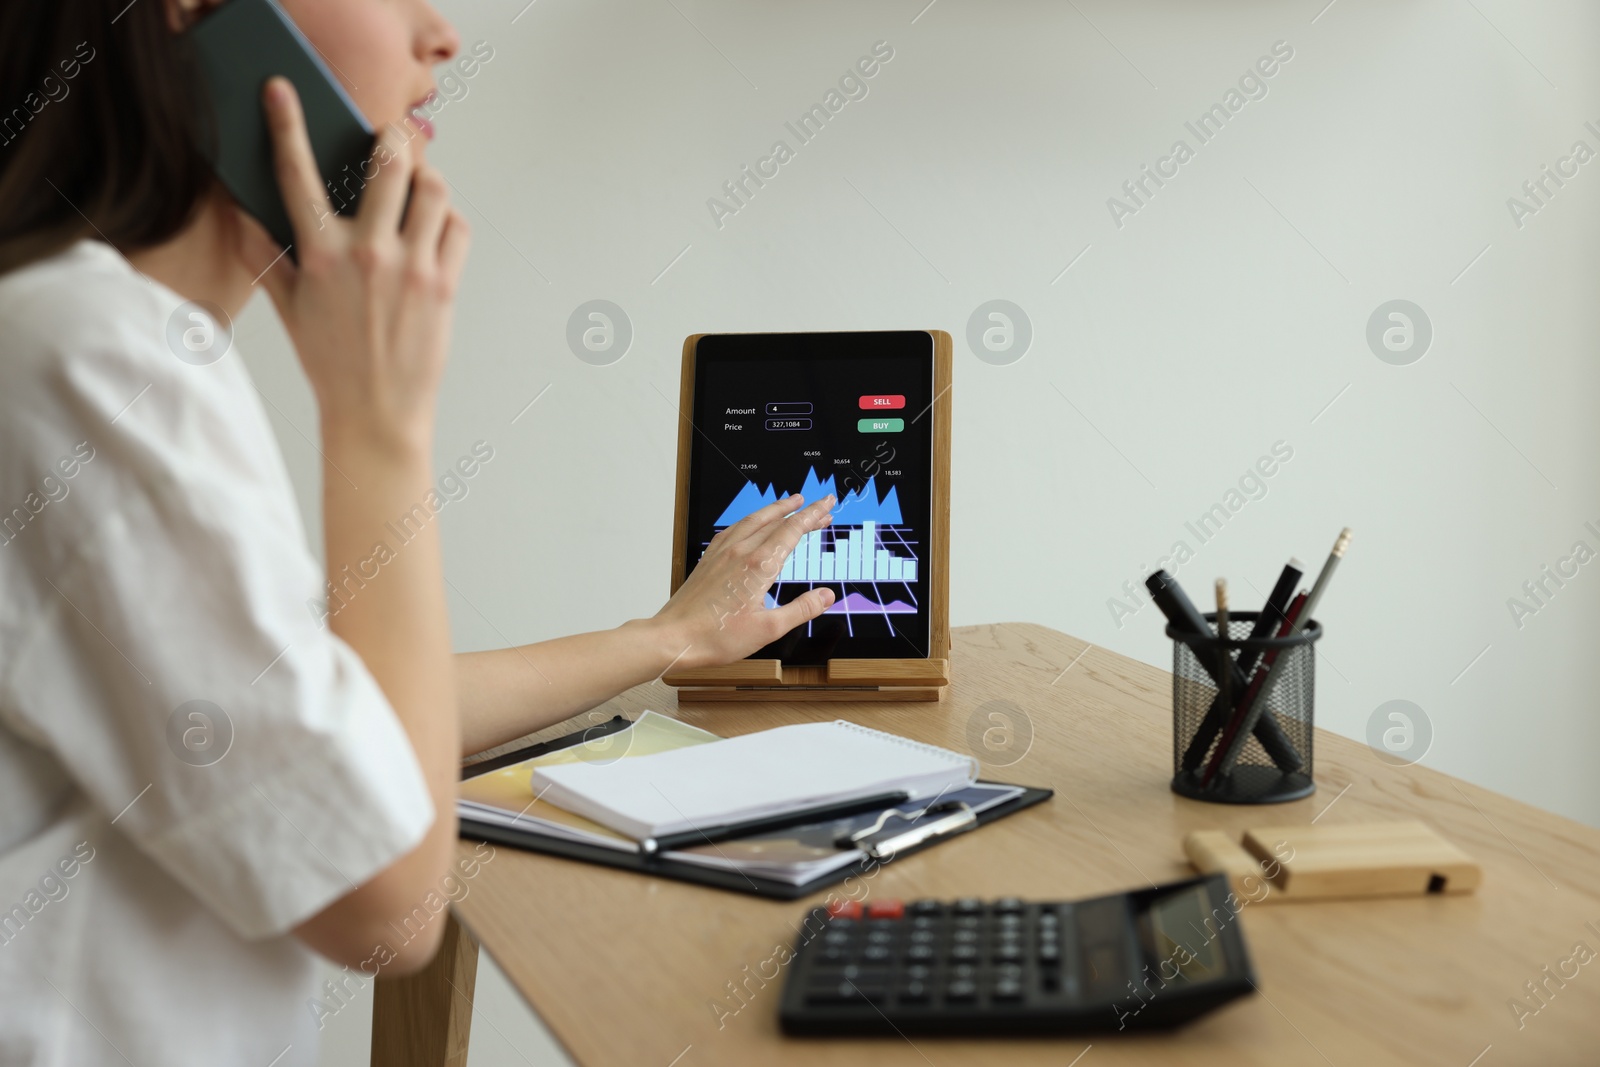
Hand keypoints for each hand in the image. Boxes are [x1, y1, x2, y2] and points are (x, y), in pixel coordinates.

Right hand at [240, 77, 470, 453]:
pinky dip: (449, 219)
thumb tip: (241, 214)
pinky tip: (435, 229)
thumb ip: (265, 256)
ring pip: (433, 190)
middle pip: (388, 164)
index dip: (286, 126)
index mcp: (320, 255)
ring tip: (415, 187)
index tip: (282, 93)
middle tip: (388, 139)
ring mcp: (411, 268)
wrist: (376, 414)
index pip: (296, 175)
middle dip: (391, 139)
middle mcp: (367, 254)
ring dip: (426, 178)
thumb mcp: (288, 308)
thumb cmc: (330, 362)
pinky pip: (458, 228)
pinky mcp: (444, 285)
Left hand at [653, 494, 837, 669]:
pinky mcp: (709, 559)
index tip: (826, 504)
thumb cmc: (716, 636)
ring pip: (753, 520)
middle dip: (800, 510)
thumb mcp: (769, 629)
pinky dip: (750, 520)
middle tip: (819, 505)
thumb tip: (826, 596)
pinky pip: (733, 529)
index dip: (813, 515)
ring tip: (790, 503)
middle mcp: (739, 552)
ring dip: (775, 509)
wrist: (674, 638)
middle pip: (775, 520)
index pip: (792, 530)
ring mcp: (722, 553)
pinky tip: (751, 523)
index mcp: (758, 566)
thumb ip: (801, 610)